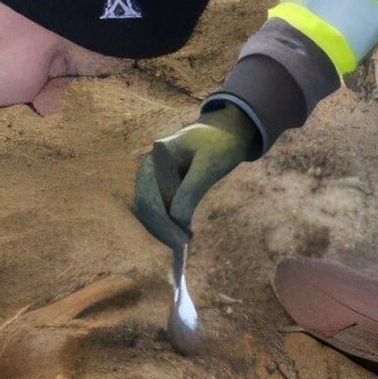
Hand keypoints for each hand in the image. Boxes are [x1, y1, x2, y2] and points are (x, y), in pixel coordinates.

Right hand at [132, 104, 259, 249]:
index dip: (163, 221)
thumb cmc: (222, 144)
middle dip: (161, 227)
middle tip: (180, 249)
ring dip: (162, 226)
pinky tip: (177, 234)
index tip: (181, 242)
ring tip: (178, 246)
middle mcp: (151, 162)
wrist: (231, 128)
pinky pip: (160, 202)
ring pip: (150, 205)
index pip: (151, 194)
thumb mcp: (209, 167)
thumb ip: (190, 191)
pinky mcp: (163, 179)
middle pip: (146, 202)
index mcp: (159, 154)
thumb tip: (176, 221)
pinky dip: (167, 219)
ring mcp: (155, 170)